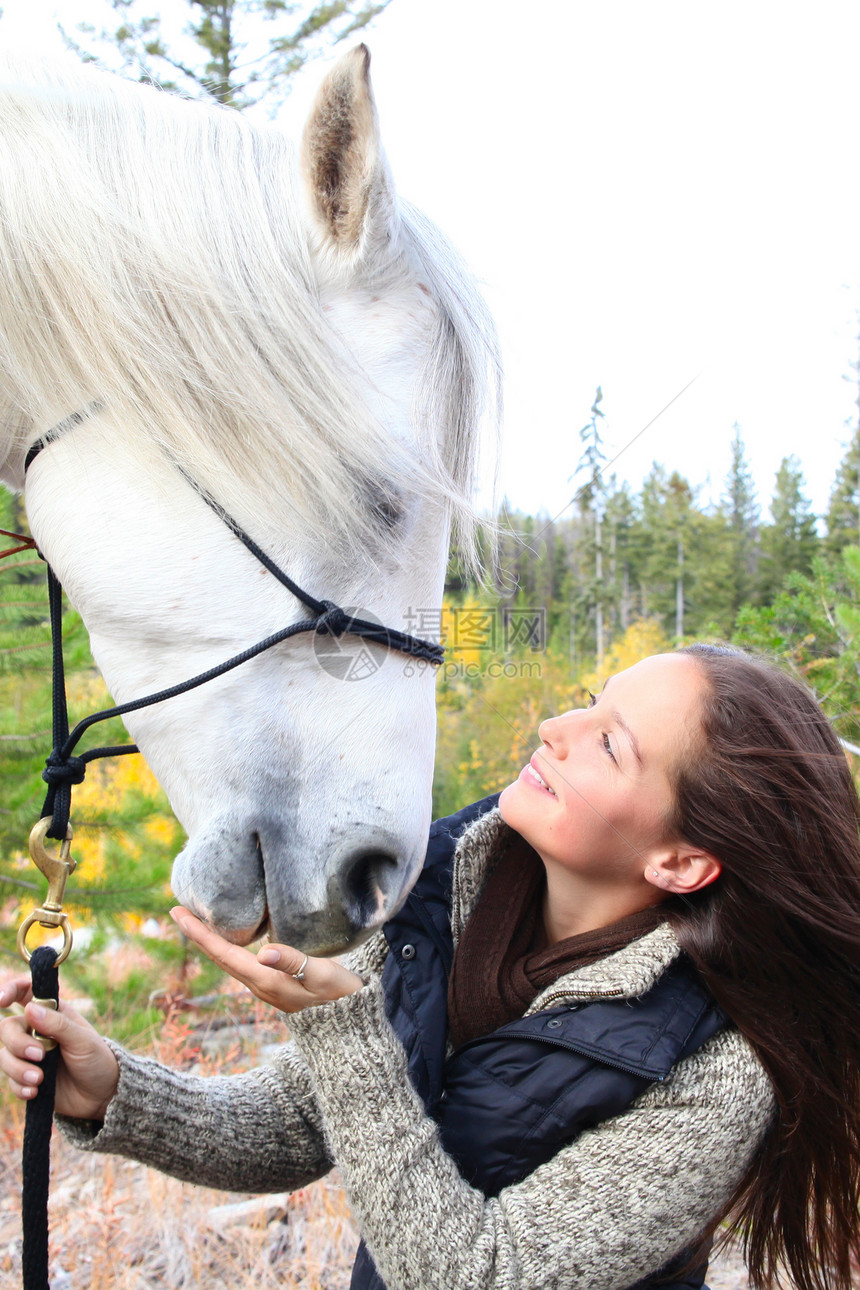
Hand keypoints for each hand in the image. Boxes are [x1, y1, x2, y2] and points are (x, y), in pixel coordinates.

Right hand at [0, 976, 118, 1119]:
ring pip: (5, 1056)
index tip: (2, 1001)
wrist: (101, 1095)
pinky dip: (20, 1086)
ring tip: (39, 1079)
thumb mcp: (83, 1040)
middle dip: (17, 1043)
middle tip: (39, 1055)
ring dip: (18, 1069)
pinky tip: (35, 1091)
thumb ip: (57, 1025)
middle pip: (7, 1028)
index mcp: (51, 1013)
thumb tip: (29, 1009)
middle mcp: (36, 1031)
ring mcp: (29, 1056)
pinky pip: (10, 1081)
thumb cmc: (96, 1059)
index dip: (9, 991)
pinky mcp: (26, 1078)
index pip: (24, 993)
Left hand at [169, 908, 363, 1012]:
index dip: (200, 934)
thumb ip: (293, 961)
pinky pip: (240, 963)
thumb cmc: (339, 995)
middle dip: (197, 934)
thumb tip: (262, 951)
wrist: (349, 1024)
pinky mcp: (273, 983)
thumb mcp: (321, 975)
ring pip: (228, 961)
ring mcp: (265, 986)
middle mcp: (259, 985)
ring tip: (195, 921)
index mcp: (265, 980)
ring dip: (210, 941)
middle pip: (220, 957)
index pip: (224, 954)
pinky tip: (227, 938)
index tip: (179, 915)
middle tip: (177, 911)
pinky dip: (226, 947)